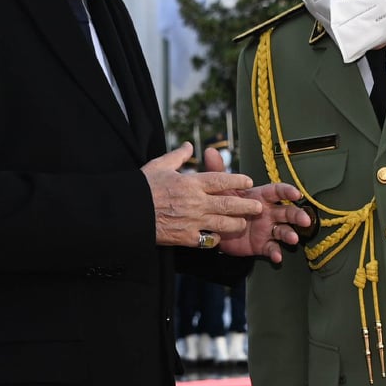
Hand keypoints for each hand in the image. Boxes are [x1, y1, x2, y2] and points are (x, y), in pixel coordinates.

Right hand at [143, 144, 264, 248]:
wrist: (128, 213)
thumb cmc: (142, 187)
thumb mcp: (159, 165)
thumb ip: (178, 156)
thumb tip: (189, 146)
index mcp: (191, 183)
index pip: (220, 180)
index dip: (237, 180)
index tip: (248, 181)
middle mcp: (196, 202)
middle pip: (228, 203)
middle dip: (246, 206)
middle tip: (258, 207)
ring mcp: (192, 221)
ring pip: (223, 224)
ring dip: (236, 224)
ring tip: (243, 224)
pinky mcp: (185, 238)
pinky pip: (207, 240)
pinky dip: (214, 239)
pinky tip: (217, 237)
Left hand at [202, 146, 307, 263]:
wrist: (217, 228)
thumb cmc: (224, 204)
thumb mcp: (221, 188)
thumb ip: (218, 171)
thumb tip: (210, 151)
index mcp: (261, 197)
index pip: (277, 191)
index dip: (287, 191)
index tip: (296, 193)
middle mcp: (269, 212)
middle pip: (287, 211)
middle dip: (297, 214)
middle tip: (305, 219)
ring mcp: (267, 229)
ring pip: (283, 230)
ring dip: (290, 233)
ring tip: (293, 238)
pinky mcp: (262, 244)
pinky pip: (271, 248)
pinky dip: (276, 252)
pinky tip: (278, 256)